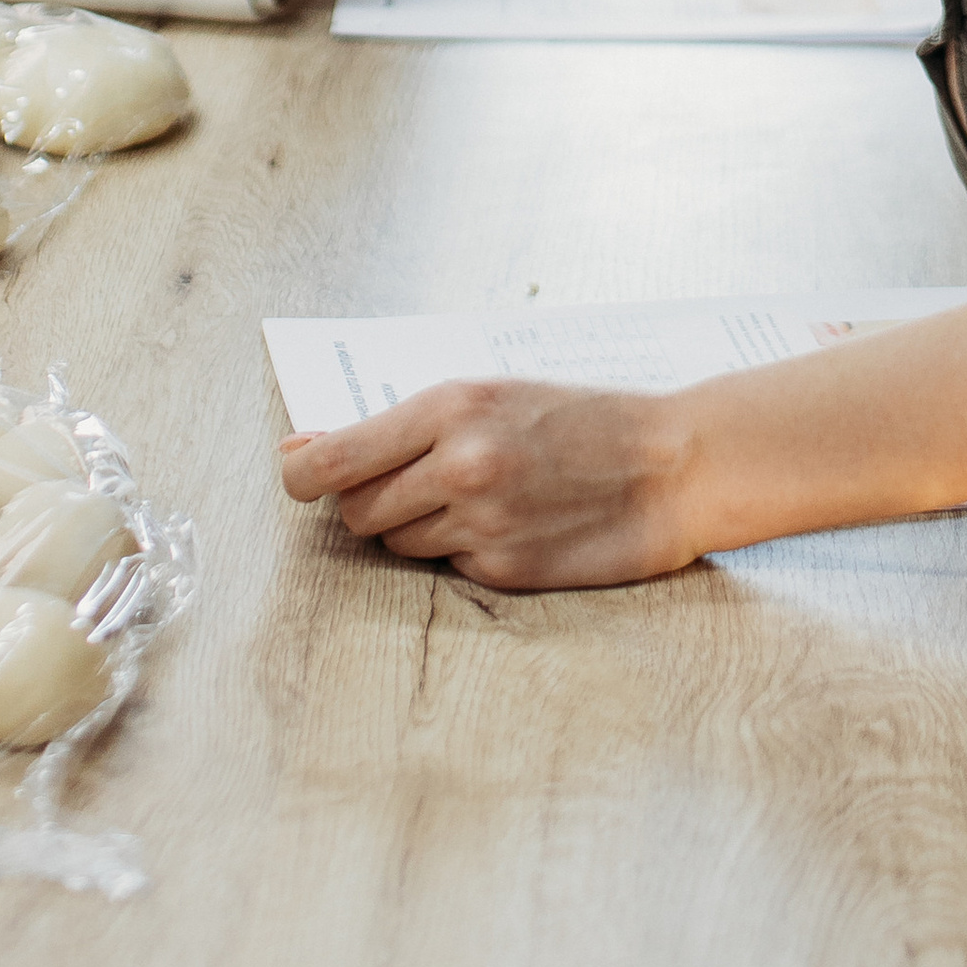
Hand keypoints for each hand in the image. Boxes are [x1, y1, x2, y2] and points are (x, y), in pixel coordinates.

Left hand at [281, 382, 699, 589]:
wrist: (671, 464)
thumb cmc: (577, 419)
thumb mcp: (489, 395)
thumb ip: (399, 426)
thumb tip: (301, 450)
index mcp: (449, 407)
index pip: (333, 460)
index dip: (300, 475)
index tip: (296, 476)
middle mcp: (459, 466)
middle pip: (358, 511)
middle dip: (373, 503)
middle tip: (421, 483)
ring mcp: (481, 524)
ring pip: (397, 544)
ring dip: (419, 528)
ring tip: (481, 499)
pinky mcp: (503, 571)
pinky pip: (445, 569)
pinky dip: (462, 552)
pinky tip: (510, 525)